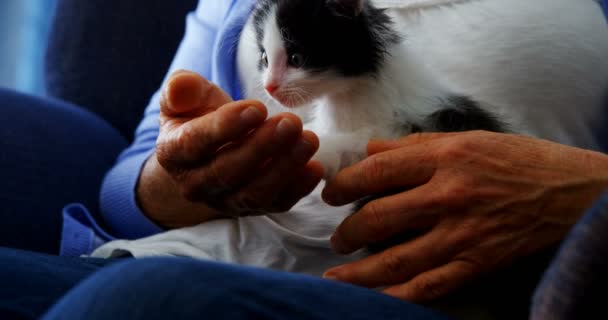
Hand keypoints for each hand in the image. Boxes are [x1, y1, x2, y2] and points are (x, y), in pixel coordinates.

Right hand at [137, 70, 322, 227]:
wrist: (209, 152)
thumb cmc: (199, 117)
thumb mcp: (186, 98)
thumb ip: (182, 89)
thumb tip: (180, 87)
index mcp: (174, 153)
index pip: (196, 143)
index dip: (225, 127)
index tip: (257, 108)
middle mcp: (196, 184)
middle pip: (228, 171)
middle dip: (263, 147)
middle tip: (290, 122)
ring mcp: (226, 201)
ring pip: (254, 192)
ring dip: (284, 167)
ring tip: (308, 139)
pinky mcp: (254, 208)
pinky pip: (276, 204)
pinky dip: (297, 188)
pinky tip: (314, 166)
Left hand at [321, 131, 607, 301]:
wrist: (571, 192)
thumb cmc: (520, 160)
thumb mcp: (468, 138)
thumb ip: (414, 144)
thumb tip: (370, 147)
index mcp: (445, 157)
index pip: (378, 170)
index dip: (345, 183)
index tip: (331, 193)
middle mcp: (449, 195)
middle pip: (379, 217)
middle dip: (347, 230)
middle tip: (337, 237)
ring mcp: (462, 234)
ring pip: (396, 258)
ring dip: (359, 271)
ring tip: (336, 273)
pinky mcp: (476, 263)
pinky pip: (430, 285)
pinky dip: (398, 295)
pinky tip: (374, 298)